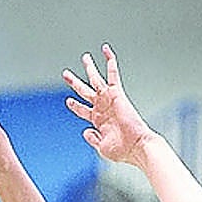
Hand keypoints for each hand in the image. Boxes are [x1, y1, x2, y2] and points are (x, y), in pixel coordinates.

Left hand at [63, 44, 156, 165]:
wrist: (136, 146)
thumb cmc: (122, 150)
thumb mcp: (101, 147)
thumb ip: (93, 139)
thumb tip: (85, 131)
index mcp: (98, 121)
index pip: (83, 109)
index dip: (75, 105)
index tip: (68, 101)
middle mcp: (102, 108)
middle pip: (85, 91)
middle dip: (74, 82)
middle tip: (65, 74)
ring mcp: (109, 100)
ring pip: (96, 79)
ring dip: (89, 68)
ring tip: (84, 57)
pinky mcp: (117, 94)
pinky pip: (113, 74)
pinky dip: (110, 62)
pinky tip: (106, 50)